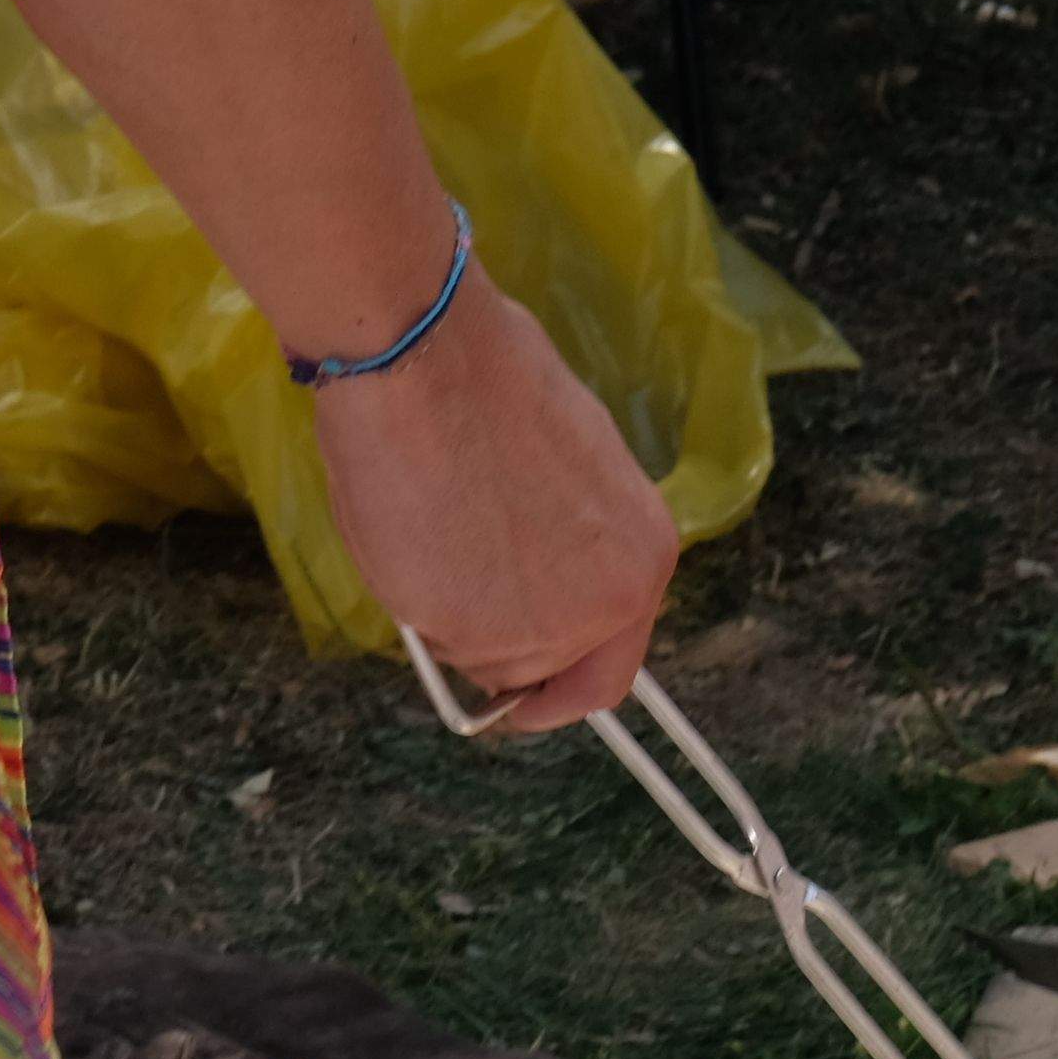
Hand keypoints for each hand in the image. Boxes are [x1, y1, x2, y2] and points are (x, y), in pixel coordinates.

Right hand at [307, 273, 677, 732]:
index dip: (561, 690)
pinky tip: (414, 528)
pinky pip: (432, 639)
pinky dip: (414, 599)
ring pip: (479, 657)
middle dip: (495, 637)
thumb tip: (535, 573)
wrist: (428, 361)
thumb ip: (569, 544)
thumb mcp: (568, 472)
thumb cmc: (490, 385)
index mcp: (643, 560)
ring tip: (437, 526)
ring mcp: (537, 629)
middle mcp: (605, 608)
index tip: (529, 696)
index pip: (610, 673)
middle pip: (538, 670)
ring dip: (451, 615)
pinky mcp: (468, 632)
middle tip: (457, 575)